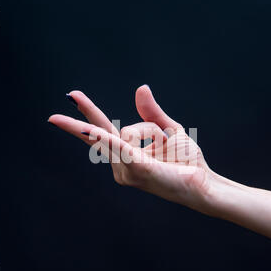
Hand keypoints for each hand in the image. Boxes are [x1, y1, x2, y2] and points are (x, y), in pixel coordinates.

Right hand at [49, 85, 216, 213]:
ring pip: (129, 131)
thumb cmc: (187, 161)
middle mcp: (120, 164)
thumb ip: (151, 112)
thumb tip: (140, 88)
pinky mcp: (134, 171)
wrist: (203, 182)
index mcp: (126, 154)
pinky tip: (87, 129)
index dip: (87, 113)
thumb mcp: (168, 130)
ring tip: (167, 145)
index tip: (72, 96)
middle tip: (67, 97)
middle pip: (106, 130)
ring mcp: (124, 170)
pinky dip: (102, 136)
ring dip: (153, 132)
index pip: (102, 130)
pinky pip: (119, 146)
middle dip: (84, 113)